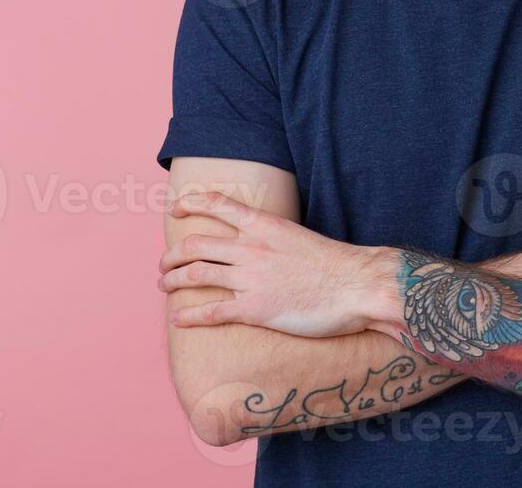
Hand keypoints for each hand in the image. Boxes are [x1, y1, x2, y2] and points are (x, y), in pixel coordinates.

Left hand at [158, 191, 397, 335]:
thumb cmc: (335, 264)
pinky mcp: (254, 310)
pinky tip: (177, 318)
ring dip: (172, 281)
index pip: (218, 205)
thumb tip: (260, 242)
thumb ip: (274, 237)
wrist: (357, 285)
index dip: (191, 204)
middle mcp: (251, 247)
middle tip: (165, 264)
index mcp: (265, 225)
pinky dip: (188, 315)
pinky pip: (210, 311)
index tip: (176, 209)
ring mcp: (251, 279)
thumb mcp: (299, 236)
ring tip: (164, 286)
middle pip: (195, 244)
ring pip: (195, 275)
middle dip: (172, 255)